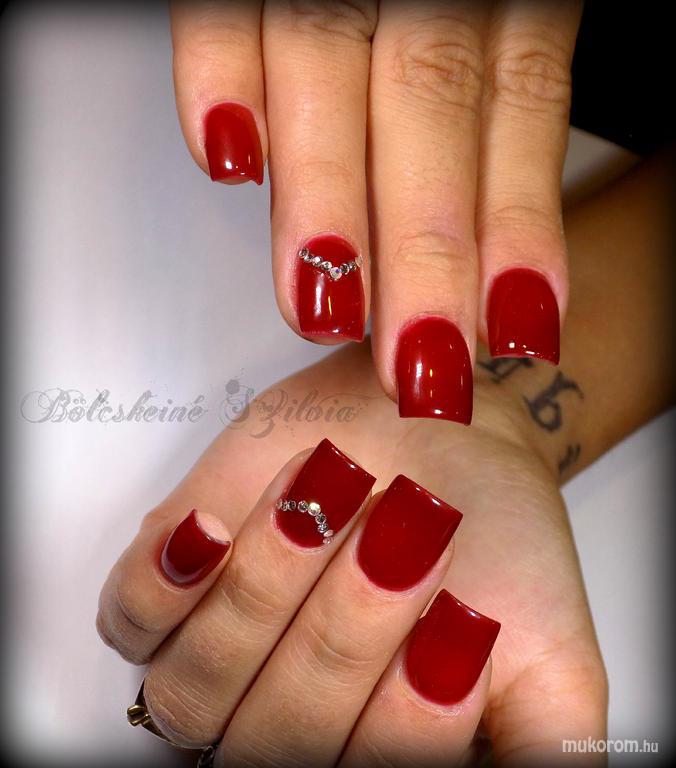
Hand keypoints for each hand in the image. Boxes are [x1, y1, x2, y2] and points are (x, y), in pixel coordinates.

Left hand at [98, 342, 605, 764]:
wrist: (450, 440)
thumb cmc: (499, 544)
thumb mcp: (558, 666)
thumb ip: (543, 760)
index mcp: (373, 752)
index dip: (404, 728)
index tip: (456, 627)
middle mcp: (288, 718)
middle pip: (274, 742)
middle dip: (348, 631)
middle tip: (407, 533)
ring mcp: (220, 653)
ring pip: (194, 688)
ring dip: (268, 588)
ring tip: (336, 493)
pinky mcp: (171, 582)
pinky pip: (127, 619)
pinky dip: (162, 582)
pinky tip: (215, 531)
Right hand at [169, 0, 581, 423]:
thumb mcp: (513, 1)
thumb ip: (499, 91)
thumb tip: (496, 244)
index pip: (519, 103)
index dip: (518, 221)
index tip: (512, 328)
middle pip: (431, 103)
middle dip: (422, 247)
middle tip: (416, 361)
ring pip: (332, 61)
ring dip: (324, 193)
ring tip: (323, 306)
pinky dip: (217, 66)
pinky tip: (224, 157)